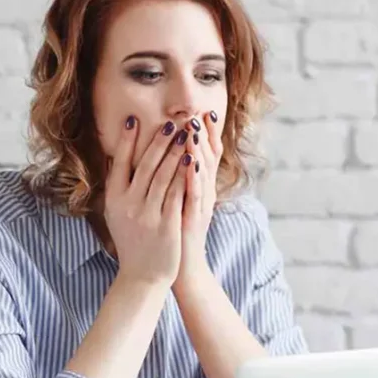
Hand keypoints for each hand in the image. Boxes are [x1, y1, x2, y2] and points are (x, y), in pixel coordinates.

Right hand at [103, 115, 190, 286]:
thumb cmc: (132, 243)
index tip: (134, 120)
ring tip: (184, 133)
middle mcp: (128, 205)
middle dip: (158, 141)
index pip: (120, 164)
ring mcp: (147, 215)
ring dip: (175, 151)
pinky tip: (192, 159)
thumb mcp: (116, 215)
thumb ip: (116, 188)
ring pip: (163, 175)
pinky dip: (184, 174)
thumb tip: (113, 159)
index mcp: (114, 200)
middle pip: (145, 165)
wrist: (142, 276)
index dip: (128, 142)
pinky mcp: (166, 224)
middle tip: (170, 121)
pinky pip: (177, 194)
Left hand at [175, 110, 221, 291]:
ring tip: (195, 129)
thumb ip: (176, 180)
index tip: (202, 111)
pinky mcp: (194, 218)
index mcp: (199, 187)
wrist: (181, 266)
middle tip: (201, 111)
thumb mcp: (177, 201)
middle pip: (208, 158)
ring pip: (203, 173)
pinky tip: (191, 162)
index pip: (205, 154)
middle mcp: (204, 193)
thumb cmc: (175, 232)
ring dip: (199, 149)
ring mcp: (201, 205)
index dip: (205, 133)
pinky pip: (195, 194)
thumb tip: (168, 156)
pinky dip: (194, 177)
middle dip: (205, 134)